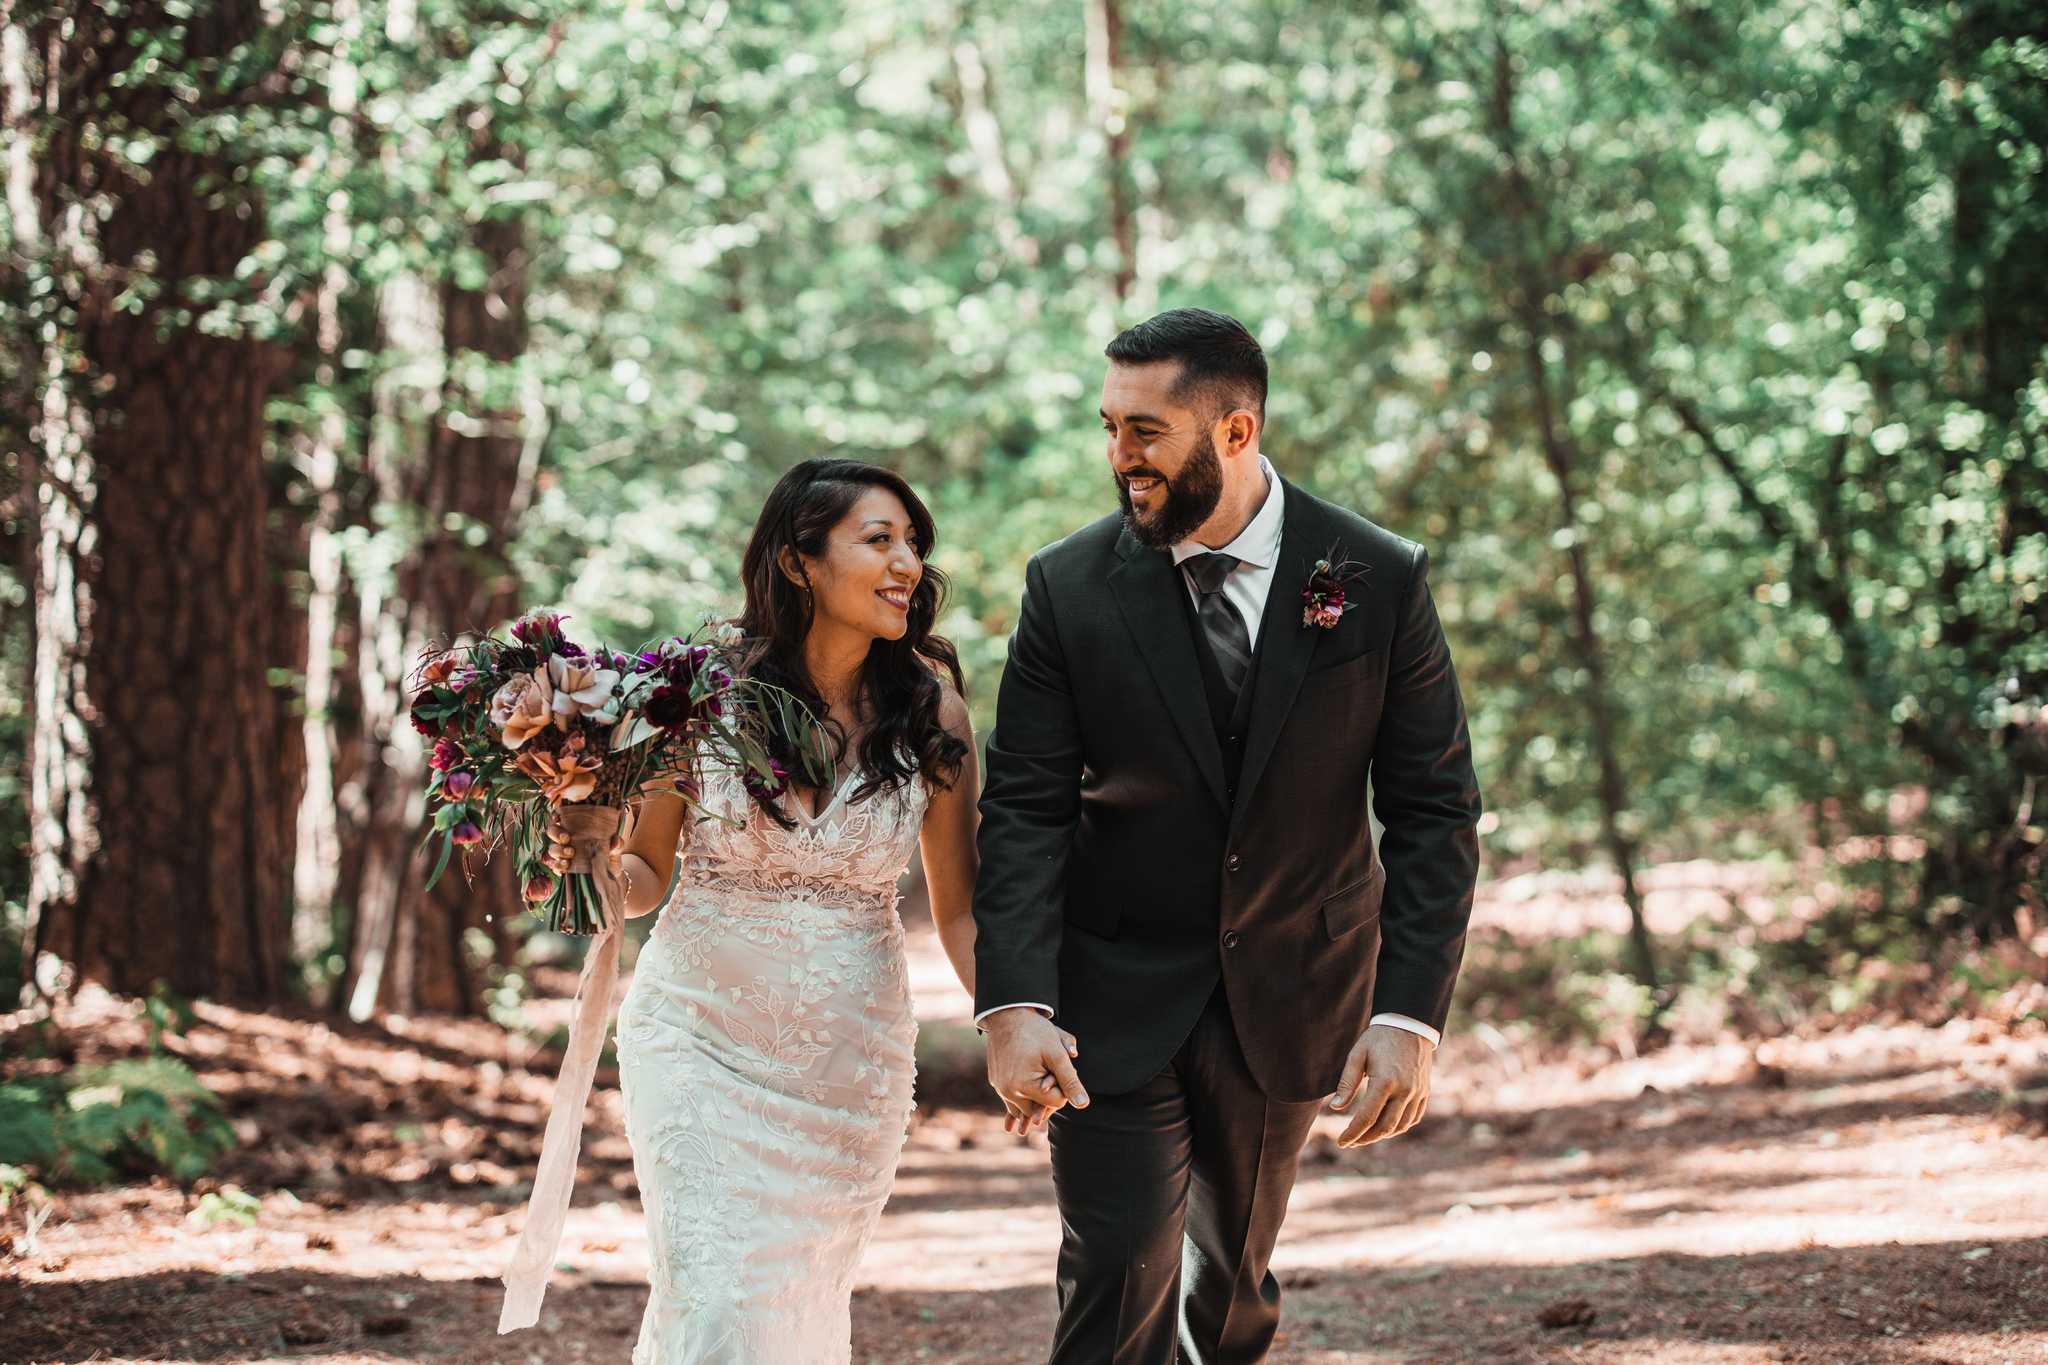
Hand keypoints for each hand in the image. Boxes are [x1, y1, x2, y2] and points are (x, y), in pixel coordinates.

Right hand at [543, 803, 625, 875]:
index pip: (560, 817)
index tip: (557, 816)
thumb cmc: (610, 853)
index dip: (555, 814)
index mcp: (577, 827)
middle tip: (567, 838)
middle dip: (556, 833)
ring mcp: (564, 853)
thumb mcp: (616, 846)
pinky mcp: (564, 867)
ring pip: (552, 849)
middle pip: (552, 831)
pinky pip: (555, 866)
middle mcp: (567, 839)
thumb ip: (616, 843)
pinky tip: (565, 866)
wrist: (611, 872)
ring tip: (571, 853)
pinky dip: (558, 866)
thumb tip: (616, 841)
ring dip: (558, 850)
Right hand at [981, 1010, 1085, 1134]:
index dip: (1064, 1086)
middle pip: (1040, 1108)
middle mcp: (1007, 1092)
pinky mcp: (996, 1082)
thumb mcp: (1057, 1054)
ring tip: (1041, 1071)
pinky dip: (1023, 1093)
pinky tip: (1028, 1076)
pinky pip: (1012, 1098)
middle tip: (1050, 1068)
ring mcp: (999, 1088)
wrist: (1006, 1014)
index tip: (1059, 1067)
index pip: (1056, 1102)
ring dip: (1036, 1095)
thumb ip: (1070, 1080)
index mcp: (1022, 1087)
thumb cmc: (1033, 1031)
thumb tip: (1083, 1104)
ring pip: (1025, 1107)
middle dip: (1049, 1093)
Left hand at [1326, 1023, 1434, 1147]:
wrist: (1409, 1025)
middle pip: (1384, 1127)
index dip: (1352, 1133)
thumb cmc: (1378, 1039)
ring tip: (1366, 1136)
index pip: (1366, 1117)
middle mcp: (1404, 1090)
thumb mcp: (1357, 1055)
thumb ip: (1346, 1083)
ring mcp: (1418, 1093)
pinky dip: (1399, 1127)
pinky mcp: (1425, 1092)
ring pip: (1400, 1126)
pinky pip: (1413, 1118)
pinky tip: (1386, 1127)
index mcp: (1385, 1081)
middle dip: (1366, 1139)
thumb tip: (1336, 1108)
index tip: (1341, 1142)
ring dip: (1382, 1135)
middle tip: (1351, 1142)